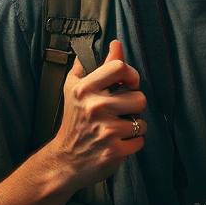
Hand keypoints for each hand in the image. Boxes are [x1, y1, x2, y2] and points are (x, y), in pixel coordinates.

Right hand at [47, 39, 146, 192]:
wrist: (63, 160)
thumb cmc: (73, 120)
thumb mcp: (78, 88)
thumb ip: (99, 64)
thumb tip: (116, 44)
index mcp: (85, 89)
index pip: (120, 68)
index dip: (131, 75)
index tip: (128, 84)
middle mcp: (95, 107)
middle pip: (139, 97)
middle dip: (133, 106)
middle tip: (120, 112)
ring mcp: (105, 130)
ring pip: (142, 122)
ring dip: (133, 126)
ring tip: (117, 128)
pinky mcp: (114, 150)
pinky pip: (140, 140)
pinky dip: (132, 143)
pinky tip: (117, 142)